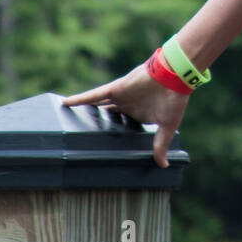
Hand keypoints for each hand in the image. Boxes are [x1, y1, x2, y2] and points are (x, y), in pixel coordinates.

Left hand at [62, 62, 190, 167]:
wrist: (175, 77)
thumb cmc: (174, 100)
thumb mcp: (167, 126)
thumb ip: (161, 145)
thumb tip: (164, 165)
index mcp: (138, 114)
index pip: (121, 125)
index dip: (111, 132)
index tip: (101, 144)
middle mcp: (126, 105)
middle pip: (105, 115)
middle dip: (94, 122)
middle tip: (79, 133)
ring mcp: (120, 96)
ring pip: (96, 105)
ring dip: (84, 111)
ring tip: (68, 118)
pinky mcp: (116, 88)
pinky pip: (94, 94)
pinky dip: (80, 98)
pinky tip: (66, 103)